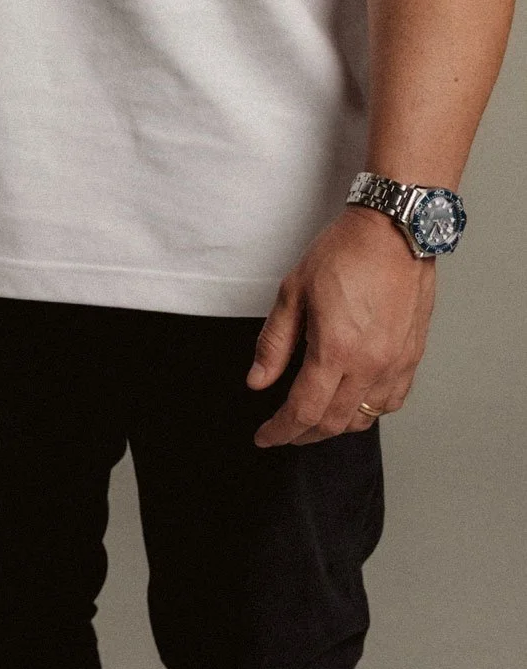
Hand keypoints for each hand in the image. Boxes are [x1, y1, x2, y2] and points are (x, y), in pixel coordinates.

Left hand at [248, 205, 436, 447]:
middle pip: (333, 423)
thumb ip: (275, 342)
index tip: (265, 437)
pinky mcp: (411, 357)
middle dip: (302, 434)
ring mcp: (395, 364)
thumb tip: (257, 380)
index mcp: (336, 349)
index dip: (280, 430)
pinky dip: (367, 412)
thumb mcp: (293, 290)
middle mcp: (370, 365)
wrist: (394, 231)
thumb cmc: (344, 252)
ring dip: (335, 426)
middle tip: (283, 431)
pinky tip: (352, 402)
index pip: (304, 411)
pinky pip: (390, 403)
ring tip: (313, 419)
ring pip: (363, 419)